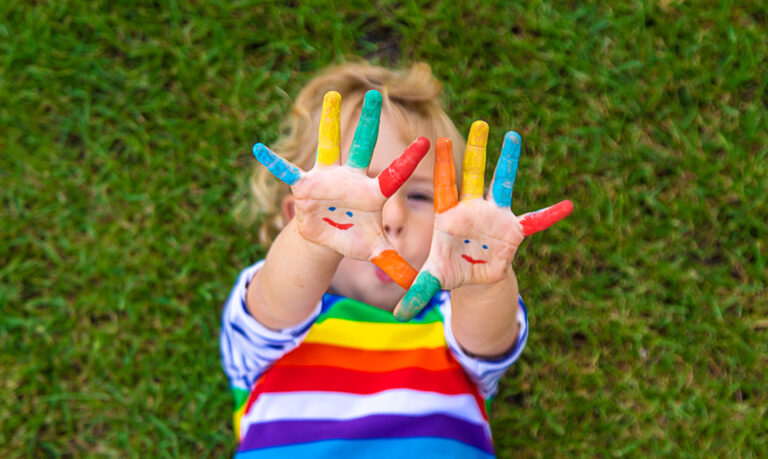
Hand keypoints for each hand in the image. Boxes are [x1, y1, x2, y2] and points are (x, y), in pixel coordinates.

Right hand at [252, 90, 427, 288]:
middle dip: (368, 122)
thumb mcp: (374, 251)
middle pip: (362, 146)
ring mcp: (329, 177)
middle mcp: (352, 177)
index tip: (426, 142)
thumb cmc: (355, 238)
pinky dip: (274, 162)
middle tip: (376, 93)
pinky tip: (258, 148)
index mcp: (373, 192)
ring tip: (329, 95)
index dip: (409, 160)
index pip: (395, 174)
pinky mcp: (306, 185)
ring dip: (328, 122)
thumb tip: (415, 286)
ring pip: (329, 145)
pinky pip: (288, 171)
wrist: (330, 236)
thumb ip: (394, 264)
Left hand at [394, 121, 572, 319]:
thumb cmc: (450, 270)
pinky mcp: (513, 231)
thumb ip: (418, 291)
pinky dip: (550, 215)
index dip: (441, 166)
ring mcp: (494, 217)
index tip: (436, 141)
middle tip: (481, 123)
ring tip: (514, 137)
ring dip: (509, 163)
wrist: (473, 276)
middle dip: (477, 150)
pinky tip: (568, 205)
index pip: (444, 187)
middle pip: (473, 176)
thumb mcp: (434, 280)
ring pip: (503, 185)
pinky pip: (534, 221)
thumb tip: (399, 313)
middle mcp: (472, 210)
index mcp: (449, 217)